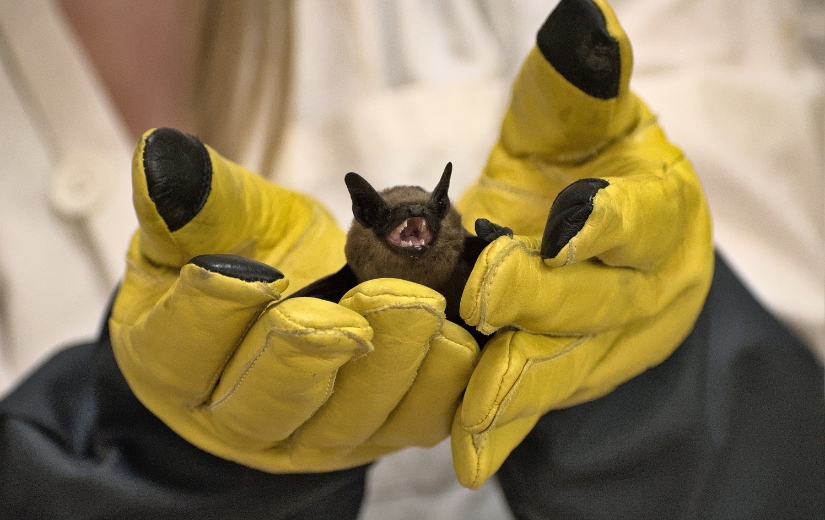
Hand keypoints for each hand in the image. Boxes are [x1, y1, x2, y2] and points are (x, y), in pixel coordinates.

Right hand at [109, 128, 479, 472]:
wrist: (307, 297)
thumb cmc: (249, 256)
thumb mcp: (219, 221)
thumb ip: (201, 199)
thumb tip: (166, 157)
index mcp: (180, 359)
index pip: (182, 349)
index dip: (212, 313)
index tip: (252, 274)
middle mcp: (248, 414)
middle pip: (273, 403)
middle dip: (319, 352)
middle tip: (370, 296)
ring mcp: (325, 430)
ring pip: (360, 419)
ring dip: (404, 367)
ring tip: (434, 309)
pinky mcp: (390, 426)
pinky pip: (429, 418)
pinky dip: (461, 384)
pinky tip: (478, 337)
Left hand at [451, 0, 713, 487]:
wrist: (608, 247)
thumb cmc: (592, 171)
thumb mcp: (586, 124)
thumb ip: (580, 89)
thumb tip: (583, 24)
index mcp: (654, 215)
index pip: (640, 219)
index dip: (608, 221)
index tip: (569, 221)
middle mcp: (637, 289)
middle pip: (592, 301)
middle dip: (542, 298)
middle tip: (489, 292)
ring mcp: (602, 343)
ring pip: (562, 366)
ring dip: (517, 386)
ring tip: (475, 413)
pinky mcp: (565, 375)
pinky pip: (532, 404)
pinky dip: (500, 429)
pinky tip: (468, 457)